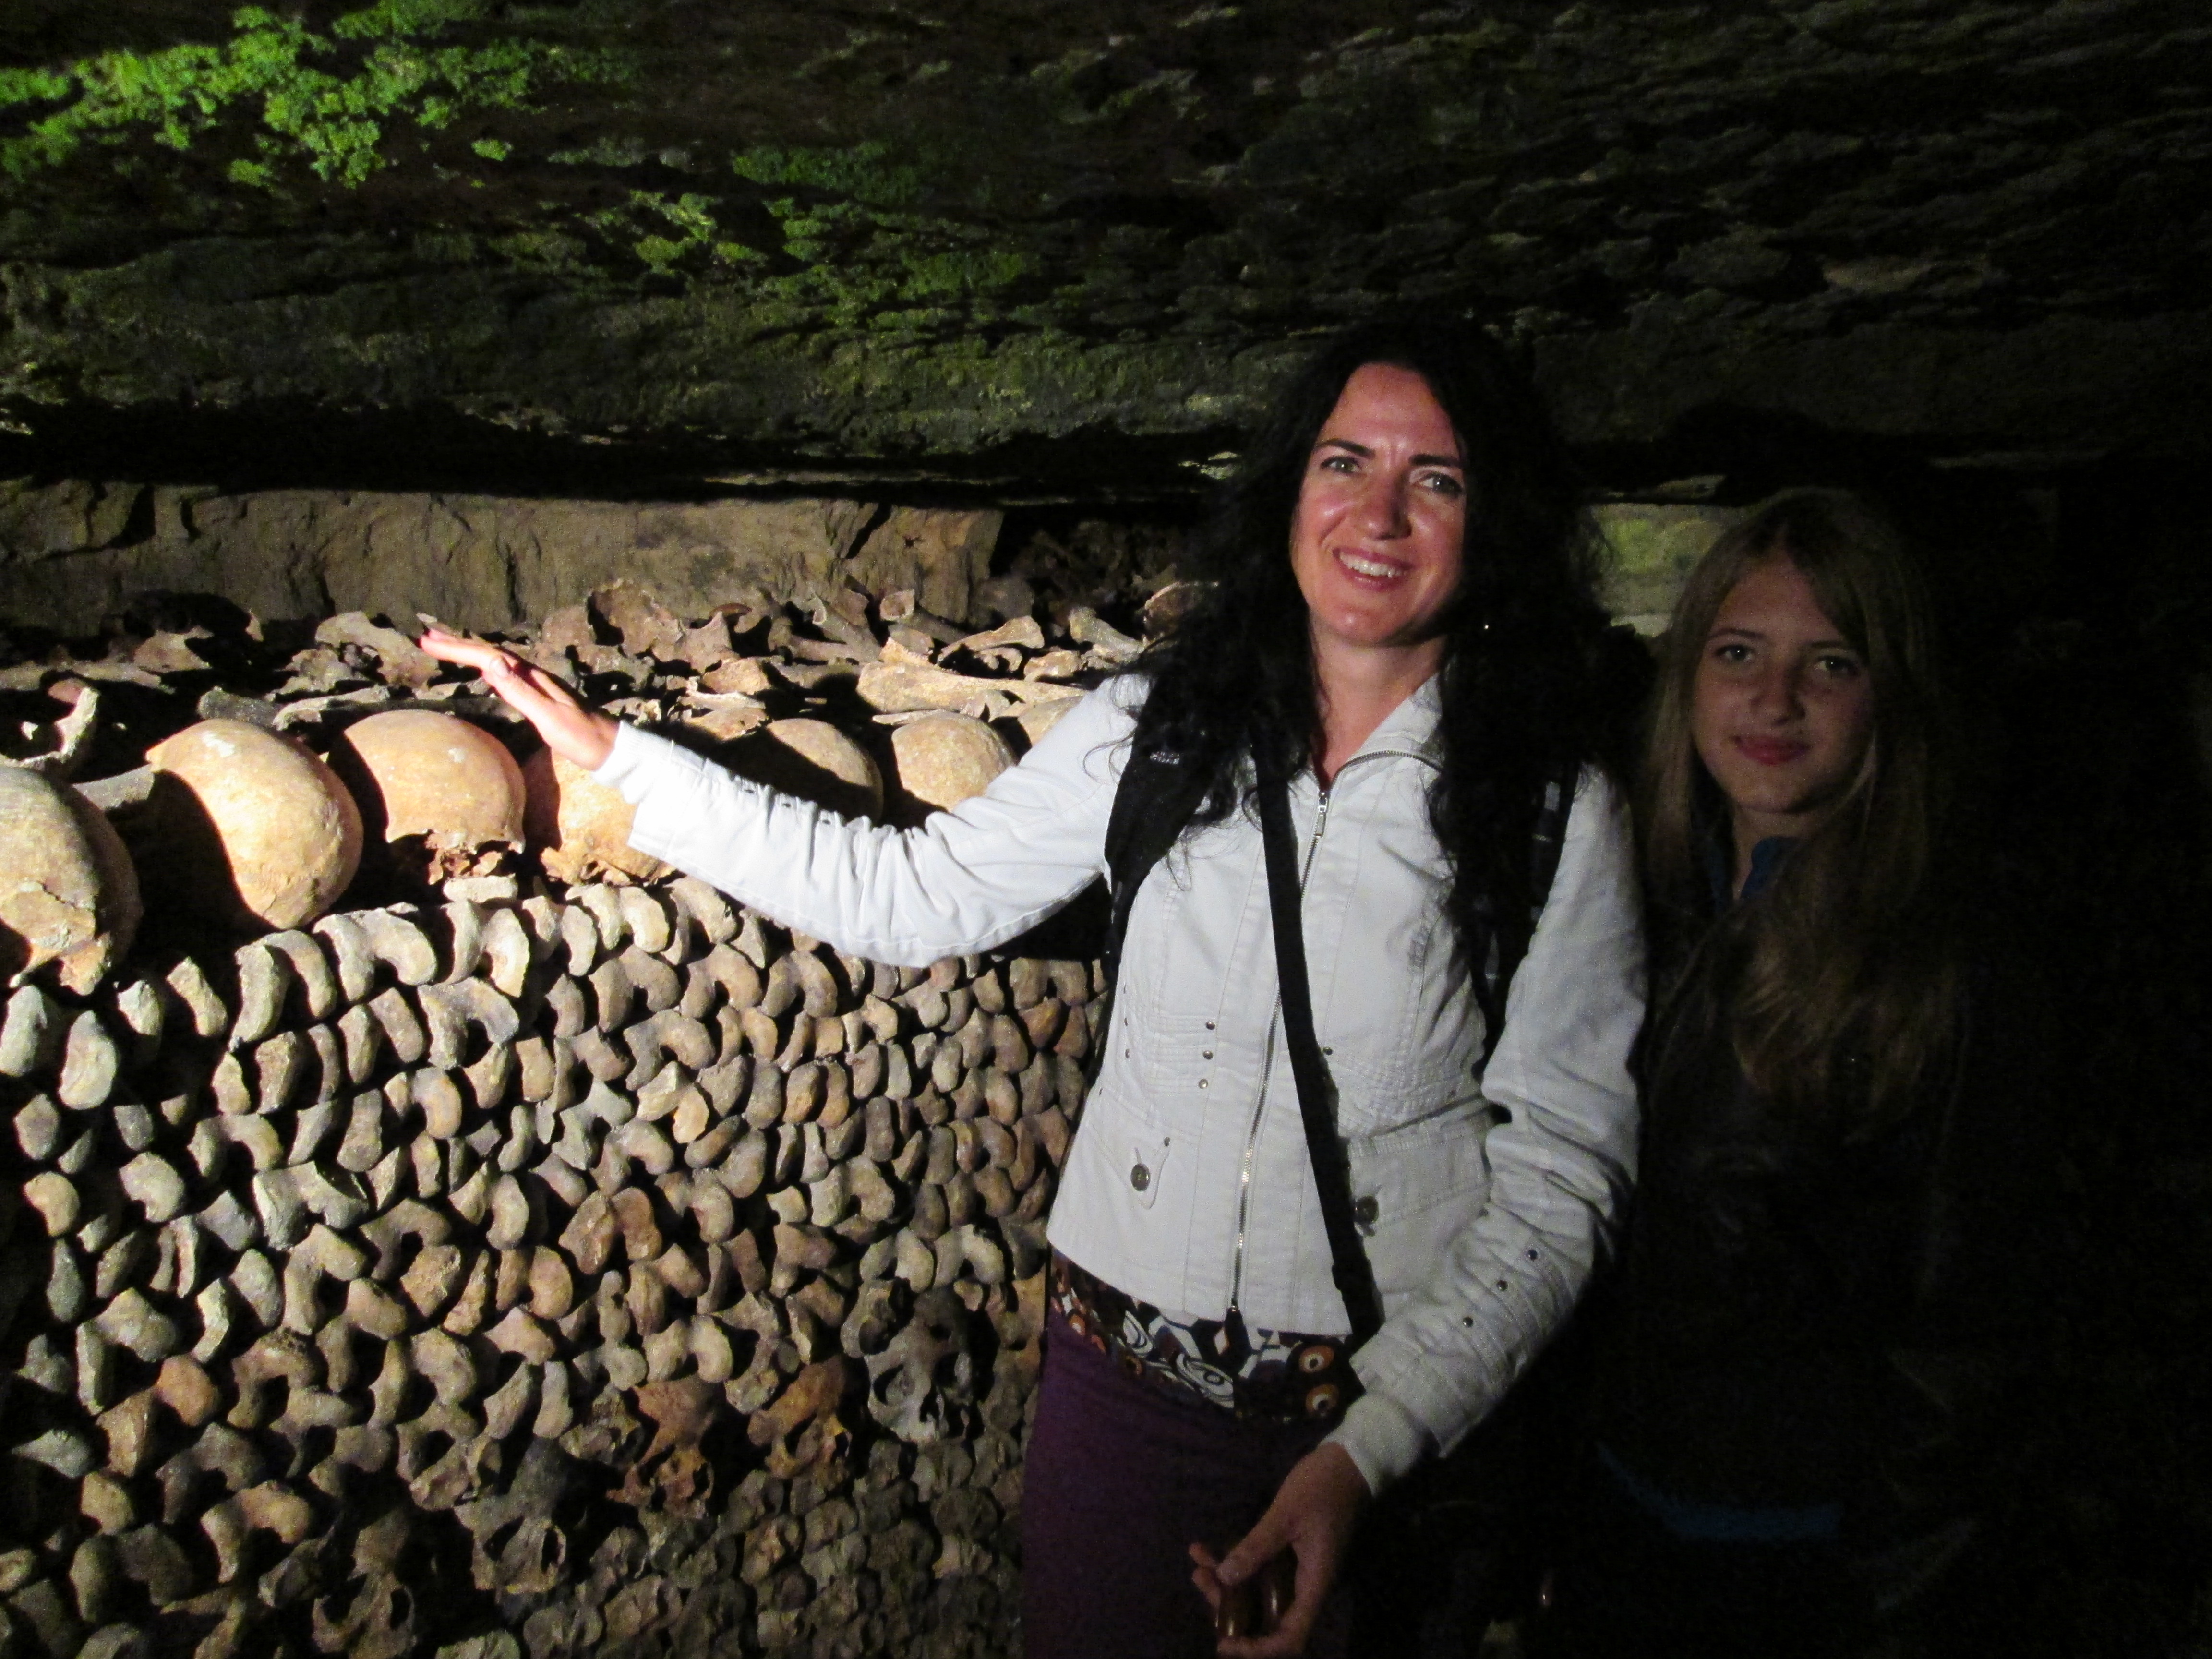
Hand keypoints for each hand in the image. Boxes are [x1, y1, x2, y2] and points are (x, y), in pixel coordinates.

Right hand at [418, 627, 617, 770]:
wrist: (610, 748)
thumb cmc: (580, 736)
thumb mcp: (548, 717)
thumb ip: (520, 691)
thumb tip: (492, 663)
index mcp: (533, 677)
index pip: (489, 656)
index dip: (457, 648)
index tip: (427, 642)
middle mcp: (534, 676)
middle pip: (490, 654)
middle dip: (458, 645)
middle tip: (426, 638)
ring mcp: (537, 685)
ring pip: (497, 662)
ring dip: (470, 653)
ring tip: (444, 646)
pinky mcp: (540, 697)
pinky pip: (506, 675)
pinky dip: (487, 667)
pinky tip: (484, 670)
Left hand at [1190, 1443, 1370, 1656]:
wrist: (1348, 1462)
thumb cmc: (1322, 1487)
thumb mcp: (1285, 1515)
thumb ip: (1256, 1547)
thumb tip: (1225, 1576)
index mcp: (1314, 1584)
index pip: (1290, 1637)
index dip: (1259, 1649)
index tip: (1225, 1644)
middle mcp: (1306, 1586)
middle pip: (1266, 1617)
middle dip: (1229, 1606)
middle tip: (1200, 1579)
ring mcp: (1298, 1571)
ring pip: (1258, 1593)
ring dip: (1227, 1583)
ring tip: (1198, 1562)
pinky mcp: (1290, 1556)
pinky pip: (1260, 1571)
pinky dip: (1235, 1563)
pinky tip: (1207, 1549)